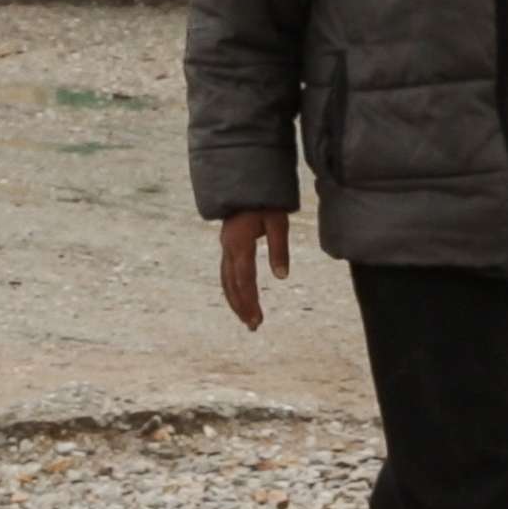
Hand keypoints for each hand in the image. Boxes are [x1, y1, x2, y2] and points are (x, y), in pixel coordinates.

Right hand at [218, 210, 291, 331]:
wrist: (247, 181)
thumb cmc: (267, 200)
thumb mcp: (278, 221)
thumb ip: (279, 248)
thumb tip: (282, 277)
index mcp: (239, 242)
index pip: (244, 278)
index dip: (250, 300)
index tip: (258, 319)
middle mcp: (227, 247)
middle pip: (231, 284)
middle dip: (242, 307)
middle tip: (254, 327)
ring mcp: (225, 246)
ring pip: (226, 280)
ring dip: (236, 301)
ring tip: (248, 321)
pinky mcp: (228, 246)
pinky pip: (227, 273)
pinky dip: (233, 289)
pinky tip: (242, 300)